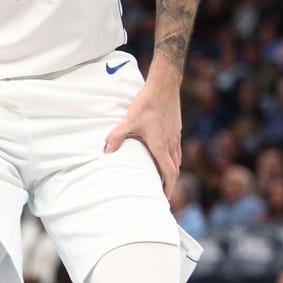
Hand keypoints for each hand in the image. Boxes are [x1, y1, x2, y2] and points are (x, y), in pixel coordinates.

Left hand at [103, 70, 181, 198]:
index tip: (164, 198)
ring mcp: (175, 135)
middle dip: (169, 182)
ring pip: (177, 159)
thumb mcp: (129, 120)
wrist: (165, 85)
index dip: (167, 187)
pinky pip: (176, 149)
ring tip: (162, 177)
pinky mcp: (176, 128)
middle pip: (174, 169)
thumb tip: (105, 152)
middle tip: (162, 192)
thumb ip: (117, 136)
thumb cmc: (147, 102)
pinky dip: (172, 158)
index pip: (169, 172)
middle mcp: (171, 143)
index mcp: (161, 145)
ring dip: (171, 170)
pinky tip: (163, 154)